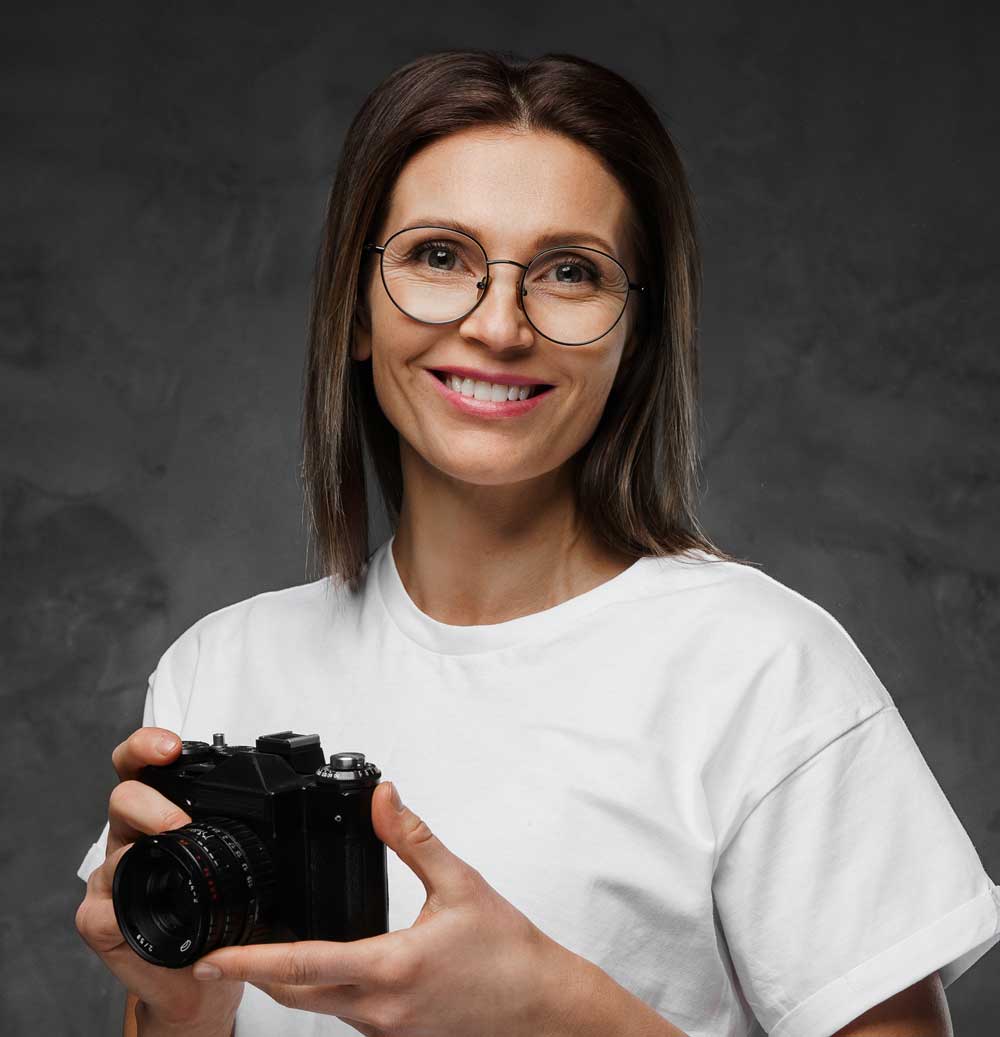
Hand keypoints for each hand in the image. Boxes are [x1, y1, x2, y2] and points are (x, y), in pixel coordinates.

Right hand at [75, 727, 243, 1032]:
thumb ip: (249, 832)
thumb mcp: (238, 863)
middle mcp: (134, 836)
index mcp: (163, 814)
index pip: (145, 765)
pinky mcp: (99, 918)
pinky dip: (122, 907)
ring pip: (114, 849)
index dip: (148, 746)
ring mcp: (113, 875)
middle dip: (148, 801)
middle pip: (123, 796)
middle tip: (176, 824)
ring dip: (144, 852)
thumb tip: (302, 810)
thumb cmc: (219, 913)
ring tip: (173, 861)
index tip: (169, 747)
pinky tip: (140, 913)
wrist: (197, 978)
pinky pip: (102, 906)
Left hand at [191, 781, 583, 1036]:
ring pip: (317, 1006)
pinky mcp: (396, 1033)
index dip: (250, 961)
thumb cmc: (508, 952)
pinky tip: (326, 963)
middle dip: (254, 973)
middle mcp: (379, 1008)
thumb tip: (383, 798)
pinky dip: (322, 988)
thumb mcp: (461, 884)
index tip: (213, 955)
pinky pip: (344, 1013)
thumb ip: (414, 838)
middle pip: (295, 994)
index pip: (302, 965)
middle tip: (223, 947)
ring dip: (287, 981)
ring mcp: (386, 1028)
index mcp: (391, 968)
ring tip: (264, 949)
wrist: (542, 1007)